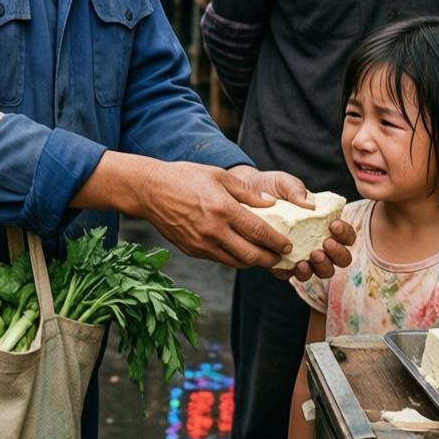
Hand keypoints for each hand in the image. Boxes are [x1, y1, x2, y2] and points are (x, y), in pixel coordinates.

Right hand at [134, 160, 308, 269]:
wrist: (150, 190)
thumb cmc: (185, 177)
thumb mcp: (219, 176)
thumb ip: (246, 192)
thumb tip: (271, 205)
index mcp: (223, 209)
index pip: (258, 232)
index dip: (277, 242)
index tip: (288, 245)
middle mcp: (213, 231)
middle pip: (250, 255)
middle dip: (270, 260)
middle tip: (280, 258)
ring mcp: (201, 244)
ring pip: (235, 262)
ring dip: (252, 262)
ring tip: (263, 257)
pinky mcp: (192, 250)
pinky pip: (219, 259)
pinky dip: (233, 258)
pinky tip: (240, 251)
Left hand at [228, 167, 354, 280]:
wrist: (243, 195)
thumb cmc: (270, 188)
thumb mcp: (284, 182)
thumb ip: (297, 189)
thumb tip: (310, 205)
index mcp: (324, 224)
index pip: (346, 235)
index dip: (345, 233)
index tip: (334, 225)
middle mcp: (317, 242)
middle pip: (341, 259)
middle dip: (337, 254)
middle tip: (326, 243)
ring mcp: (300, 255)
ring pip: (321, 271)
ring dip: (321, 266)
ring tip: (312, 255)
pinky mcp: (280, 264)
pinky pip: (292, 275)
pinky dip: (296, 273)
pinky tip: (295, 265)